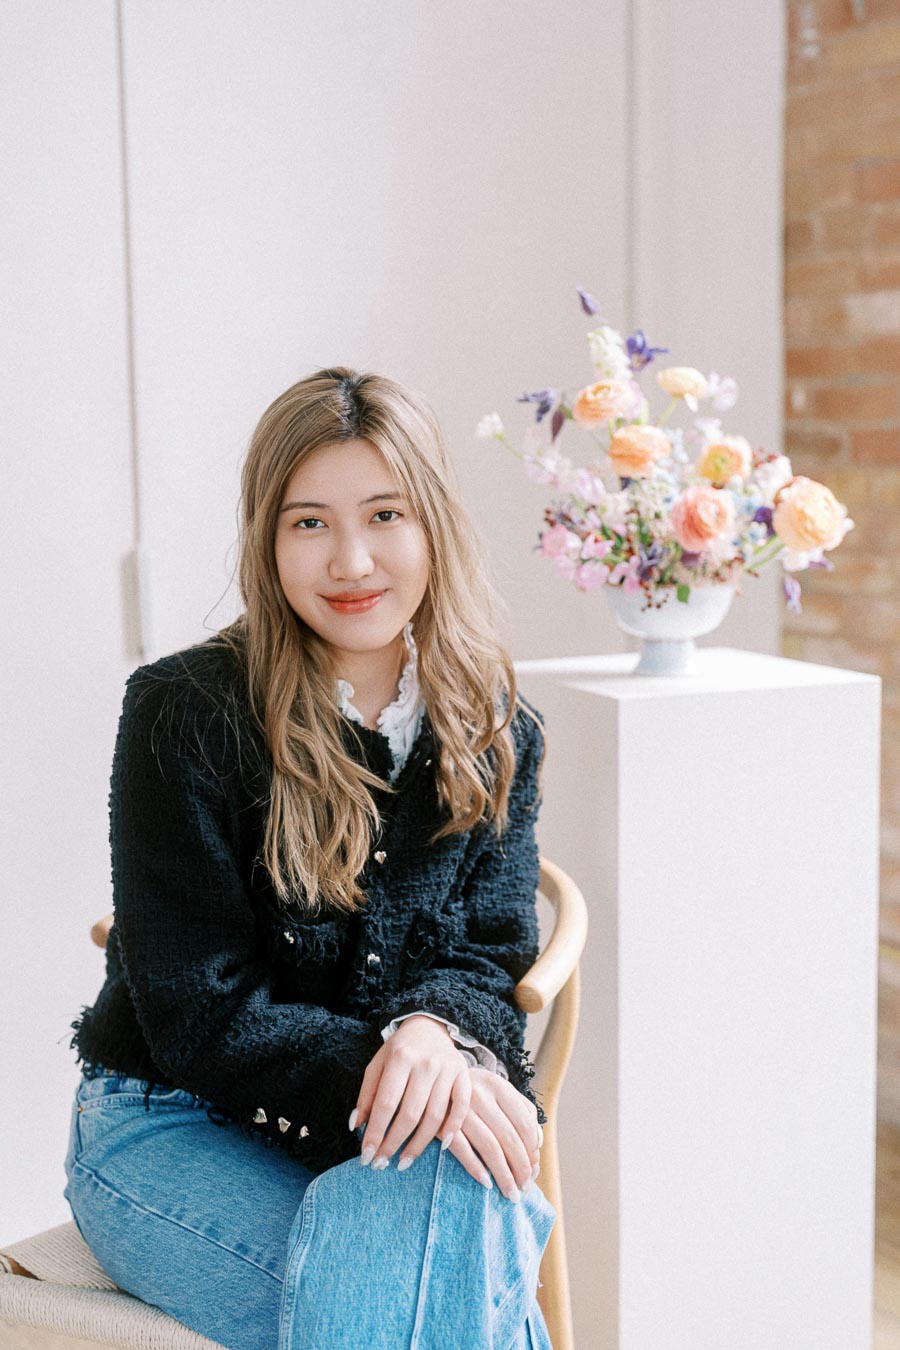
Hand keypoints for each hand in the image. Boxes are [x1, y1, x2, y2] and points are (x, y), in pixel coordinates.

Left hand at [352, 1015, 471, 1169]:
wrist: (429, 1027)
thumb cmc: (399, 1051)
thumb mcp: (377, 1064)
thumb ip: (367, 1094)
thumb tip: (356, 1127)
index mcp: (400, 1058)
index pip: (385, 1103)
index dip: (376, 1133)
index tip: (366, 1157)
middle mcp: (426, 1063)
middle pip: (410, 1114)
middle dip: (394, 1143)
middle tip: (382, 1164)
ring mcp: (447, 1069)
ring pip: (435, 1116)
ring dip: (418, 1145)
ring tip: (403, 1162)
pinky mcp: (464, 1075)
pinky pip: (461, 1107)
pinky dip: (453, 1128)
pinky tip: (441, 1146)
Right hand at [445, 1066, 541, 1201]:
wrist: (429, 1081)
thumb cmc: (471, 1090)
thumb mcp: (496, 1090)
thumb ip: (521, 1110)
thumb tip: (538, 1143)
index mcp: (497, 1085)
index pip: (524, 1123)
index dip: (531, 1151)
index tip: (533, 1171)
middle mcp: (480, 1094)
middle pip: (509, 1138)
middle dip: (521, 1168)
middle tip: (524, 1189)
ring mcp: (460, 1108)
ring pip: (490, 1147)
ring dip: (504, 1175)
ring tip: (511, 1193)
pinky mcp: (441, 1122)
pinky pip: (462, 1150)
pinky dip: (476, 1169)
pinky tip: (487, 1184)